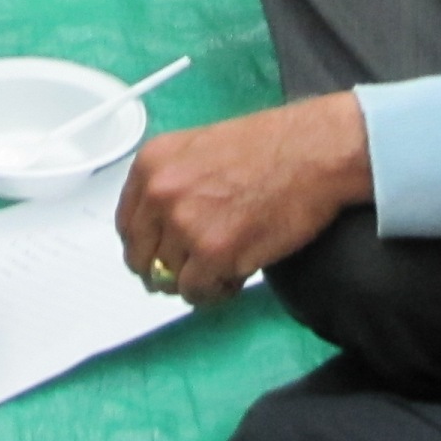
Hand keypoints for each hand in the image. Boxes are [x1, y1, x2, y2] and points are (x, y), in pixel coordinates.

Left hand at [115, 91, 370, 302]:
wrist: (313, 151)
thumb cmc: (270, 147)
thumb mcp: (199, 150)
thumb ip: (171, 186)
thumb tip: (159, 232)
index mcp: (151, 165)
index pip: (126, 226)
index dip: (146, 247)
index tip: (162, 254)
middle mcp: (160, 193)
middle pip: (141, 259)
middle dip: (166, 270)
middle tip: (194, 269)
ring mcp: (184, 225)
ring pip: (170, 280)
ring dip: (197, 280)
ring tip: (227, 263)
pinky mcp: (213, 253)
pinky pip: (197, 293)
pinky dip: (217, 290)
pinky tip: (238, 271)